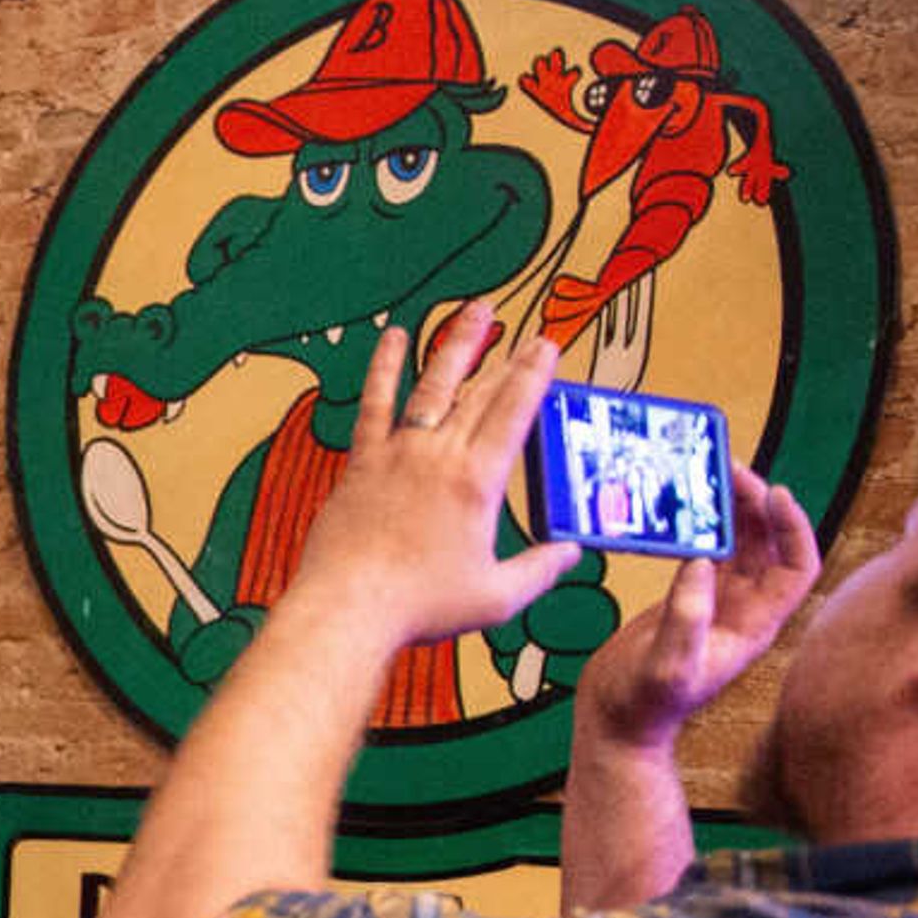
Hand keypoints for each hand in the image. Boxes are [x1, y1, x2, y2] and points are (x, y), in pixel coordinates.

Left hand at [273, 302, 581, 663]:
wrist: (348, 608)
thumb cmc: (419, 606)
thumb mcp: (496, 596)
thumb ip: (539, 569)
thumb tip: (569, 552)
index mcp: (478, 482)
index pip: (515, 413)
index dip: (533, 374)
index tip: (546, 345)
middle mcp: (439, 456)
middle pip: (481, 396)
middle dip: (508, 360)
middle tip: (527, 332)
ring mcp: (398, 454)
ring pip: (434, 386)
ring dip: (457, 345)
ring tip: (478, 310)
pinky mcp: (363, 462)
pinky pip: (375, 404)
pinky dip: (384, 368)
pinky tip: (392, 338)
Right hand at [572, 463, 820, 748]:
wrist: (617, 721)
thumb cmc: (643, 705)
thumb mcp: (667, 668)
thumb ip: (687, 618)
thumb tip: (702, 562)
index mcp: (753, 626)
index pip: (798, 568)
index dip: (794, 528)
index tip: (772, 495)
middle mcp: (745, 610)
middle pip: (770, 544)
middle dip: (757, 504)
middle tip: (729, 471)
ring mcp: (718, 602)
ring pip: (740, 542)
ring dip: (732, 508)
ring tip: (710, 476)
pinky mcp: (689, 597)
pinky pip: (707, 550)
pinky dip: (702, 525)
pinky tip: (683, 507)